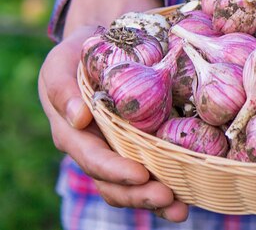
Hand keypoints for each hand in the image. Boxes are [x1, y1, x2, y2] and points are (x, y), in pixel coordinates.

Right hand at [38, 0, 188, 220]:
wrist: (103, 48)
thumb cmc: (79, 55)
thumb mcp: (62, 64)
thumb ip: (63, 88)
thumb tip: (78, 118)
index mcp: (74, 134)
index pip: (93, 159)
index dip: (115, 170)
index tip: (140, 175)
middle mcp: (97, 150)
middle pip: (113, 184)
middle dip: (140, 195)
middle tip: (167, 198)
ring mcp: (119, 152)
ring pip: (133, 187)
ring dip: (156, 202)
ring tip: (181, 209)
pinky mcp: (141, 147)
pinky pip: (154, 170)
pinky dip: (171, 184)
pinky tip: (191, 195)